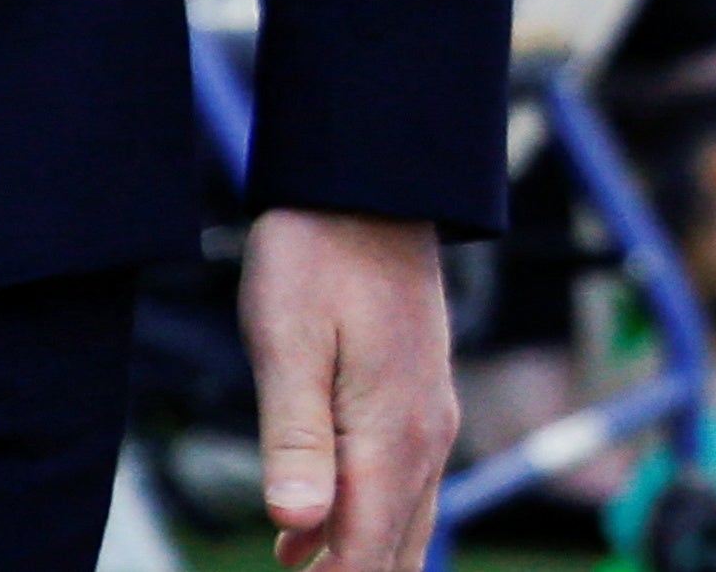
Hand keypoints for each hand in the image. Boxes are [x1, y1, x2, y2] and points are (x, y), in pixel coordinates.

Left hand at [243, 206, 451, 571]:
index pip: (365, 558)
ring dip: (352, 560)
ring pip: (401, 523)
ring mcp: (428, 418)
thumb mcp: (287, 341)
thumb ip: (294, 439)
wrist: (371, 182)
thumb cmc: (317, 254)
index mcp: (391, 436)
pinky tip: (304, 542)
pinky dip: (360, 525)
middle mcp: (424, 438)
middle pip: (394, 555)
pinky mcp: (418, 398)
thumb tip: (297, 528)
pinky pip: (398, 486)